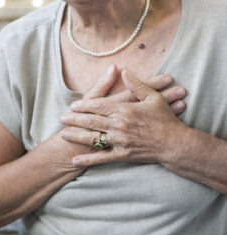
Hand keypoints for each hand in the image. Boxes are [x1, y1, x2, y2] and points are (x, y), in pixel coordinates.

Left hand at [60, 69, 187, 165]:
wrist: (175, 145)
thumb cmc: (165, 120)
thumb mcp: (153, 98)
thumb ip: (136, 84)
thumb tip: (123, 71)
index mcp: (124, 110)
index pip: (98, 106)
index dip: (83, 106)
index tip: (73, 106)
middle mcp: (119, 125)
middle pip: (91, 121)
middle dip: (74, 120)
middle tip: (61, 118)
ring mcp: (119, 141)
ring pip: (93, 138)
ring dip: (76, 136)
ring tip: (63, 135)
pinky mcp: (122, 155)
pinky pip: (101, 158)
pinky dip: (87, 160)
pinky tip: (75, 160)